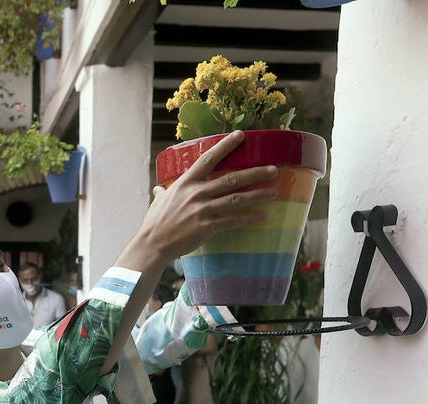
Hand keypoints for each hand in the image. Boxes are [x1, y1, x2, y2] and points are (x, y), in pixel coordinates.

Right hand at [137, 130, 280, 261]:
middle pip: (231, 179)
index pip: (208, 159)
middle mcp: (196, 193)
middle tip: (273, 170)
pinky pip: (233, 221)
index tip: (241, 135)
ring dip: (258, 195)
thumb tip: (159, 190)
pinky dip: (249, 219)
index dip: (225, 146)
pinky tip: (262, 217)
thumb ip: (163, 193)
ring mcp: (202, 210)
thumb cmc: (154, 223)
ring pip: (236, 199)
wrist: (153, 244)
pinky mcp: (207, 227)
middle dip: (255, 173)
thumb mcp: (158, 202)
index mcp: (186, 183)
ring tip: (274, 193)